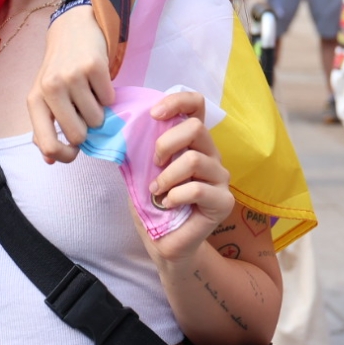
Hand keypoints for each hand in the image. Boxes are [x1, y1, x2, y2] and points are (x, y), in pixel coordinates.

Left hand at [28, 3, 114, 162]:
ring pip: (97, 120)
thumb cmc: (59, 69)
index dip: (65, 155)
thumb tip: (49, 158)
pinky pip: (110, 99)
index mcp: (35, 100)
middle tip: (83, 110)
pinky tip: (97, 81)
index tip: (75, 151)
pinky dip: (108, 95)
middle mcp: (50, 88)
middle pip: (79, 136)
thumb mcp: (44, 96)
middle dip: (86, 129)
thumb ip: (45, 126)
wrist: (73, 29)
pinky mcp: (94, 66)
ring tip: (89, 92)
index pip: (47, 144)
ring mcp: (72, 76)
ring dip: (98, 110)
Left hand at [141, 92, 234, 263]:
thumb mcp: (139, 170)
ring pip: (195, 160)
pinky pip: (198, 189)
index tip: (153, 114)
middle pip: (196, 128)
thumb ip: (138, 148)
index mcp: (192, 142)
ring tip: (156, 191)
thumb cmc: (152, 204)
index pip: (196, 106)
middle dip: (166, 142)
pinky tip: (167, 205)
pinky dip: (175, 196)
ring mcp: (220, 178)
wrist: (162, 243)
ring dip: (166, 176)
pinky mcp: (223, 201)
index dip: (177, 101)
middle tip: (153, 162)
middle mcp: (211, 155)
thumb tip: (120, 126)